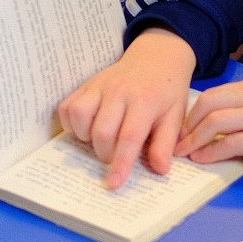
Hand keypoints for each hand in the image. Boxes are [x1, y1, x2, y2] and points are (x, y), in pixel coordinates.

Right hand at [56, 28, 196, 189]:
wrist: (156, 57)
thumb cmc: (166, 91)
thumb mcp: (175, 115)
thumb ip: (165, 143)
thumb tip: (159, 170)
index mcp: (144, 101)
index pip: (129, 137)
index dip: (120, 164)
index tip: (113, 184)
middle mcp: (118, 92)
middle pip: (102, 131)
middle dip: (105, 153)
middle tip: (115, 154)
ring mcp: (99, 86)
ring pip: (79, 116)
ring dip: (85, 137)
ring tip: (99, 139)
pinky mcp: (86, 84)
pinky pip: (67, 107)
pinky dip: (71, 123)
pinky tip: (86, 127)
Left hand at [174, 75, 242, 169]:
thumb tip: (229, 126)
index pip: (214, 94)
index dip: (193, 112)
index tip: (184, 128)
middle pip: (206, 104)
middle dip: (186, 124)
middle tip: (177, 141)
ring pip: (213, 122)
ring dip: (193, 139)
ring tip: (183, 153)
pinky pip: (229, 143)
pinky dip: (211, 151)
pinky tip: (202, 159)